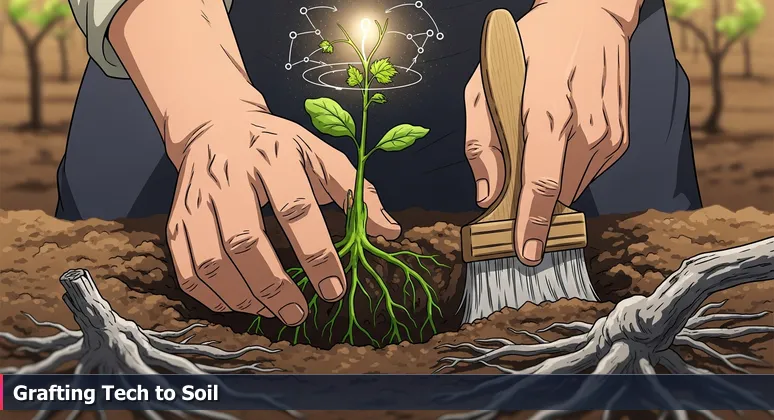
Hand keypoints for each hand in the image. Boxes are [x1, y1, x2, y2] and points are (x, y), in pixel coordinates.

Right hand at [165, 97, 400, 325]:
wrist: (216, 124)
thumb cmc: (278, 146)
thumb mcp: (320, 154)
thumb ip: (356, 192)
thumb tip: (389, 231)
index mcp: (273, 157)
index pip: (295, 209)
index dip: (317, 254)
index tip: (334, 289)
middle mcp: (229, 176)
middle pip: (245, 241)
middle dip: (275, 286)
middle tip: (299, 313)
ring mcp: (197, 198)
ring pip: (211, 261)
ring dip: (243, 297)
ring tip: (272, 311)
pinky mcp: (178, 218)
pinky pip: (187, 268)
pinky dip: (212, 296)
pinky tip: (239, 304)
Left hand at [464, 0, 638, 264]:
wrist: (588, 18)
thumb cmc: (527, 50)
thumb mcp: (484, 85)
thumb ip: (482, 144)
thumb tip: (488, 194)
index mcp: (547, 111)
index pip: (541, 183)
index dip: (532, 224)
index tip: (526, 253)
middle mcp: (585, 127)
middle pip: (557, 192)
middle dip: (532, 205)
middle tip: (511, 194)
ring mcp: (610, 133)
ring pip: (573, 187)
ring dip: (550, 184)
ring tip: (537, 147)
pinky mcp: (622, 137)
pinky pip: (589, 173)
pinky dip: (569, 168)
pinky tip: (561, 139)